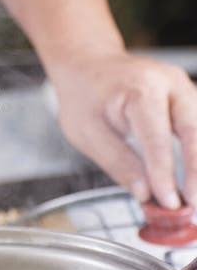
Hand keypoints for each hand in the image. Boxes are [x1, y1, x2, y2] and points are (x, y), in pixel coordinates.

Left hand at [50, 51, 196, 208]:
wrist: (88, 64)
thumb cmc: (84, 95)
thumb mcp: (86, 132)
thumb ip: (118, 163)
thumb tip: (146, 194)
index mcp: (140, 89)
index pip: (157, 138)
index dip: (165, 174)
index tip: (168, 203)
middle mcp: (168, 83)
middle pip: (194, 131)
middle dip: (196, 171)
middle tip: (191, 205)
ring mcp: (183, 87)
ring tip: (194, 197)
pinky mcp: (188, 97)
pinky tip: (195, 178)